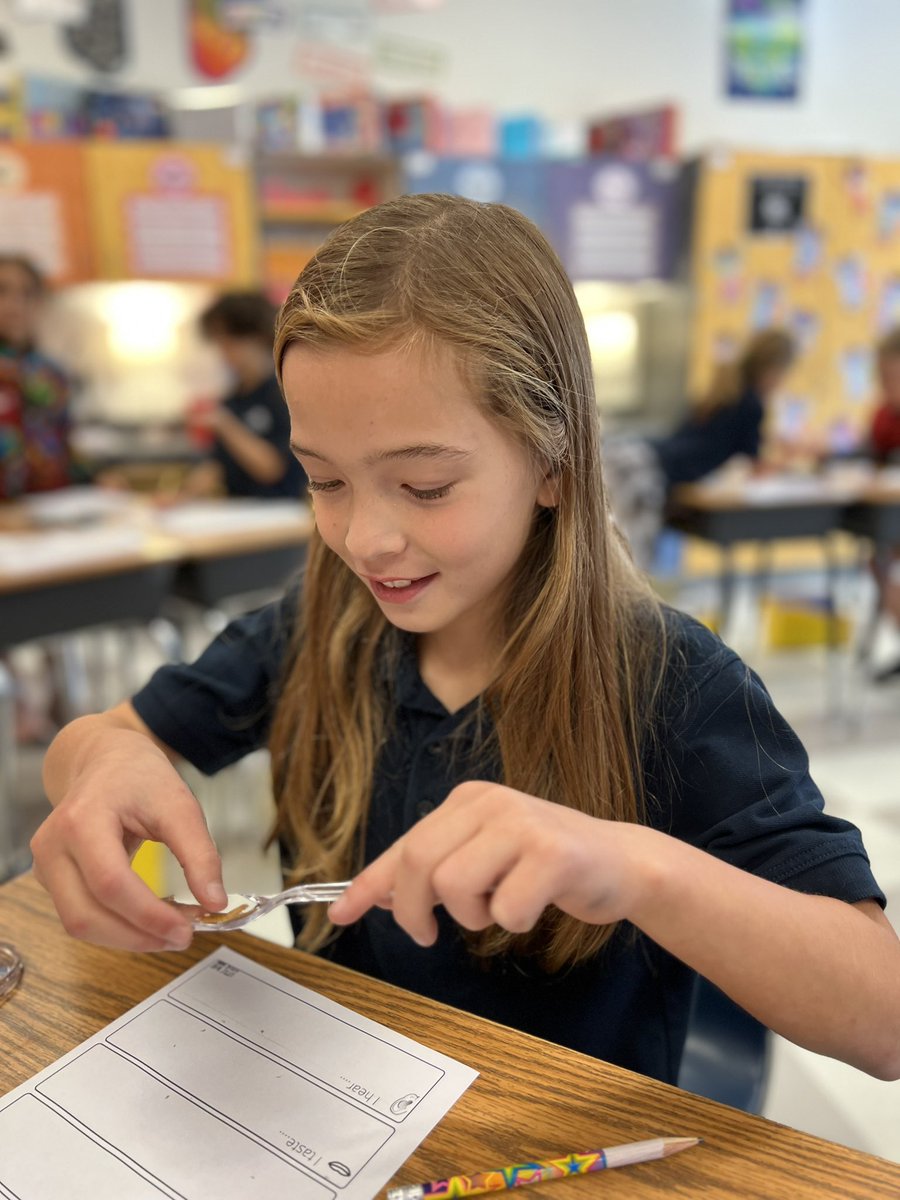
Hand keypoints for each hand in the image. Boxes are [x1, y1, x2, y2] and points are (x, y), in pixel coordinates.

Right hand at [32, 722, 224, 952]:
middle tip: (184, 936)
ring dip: (127, 938)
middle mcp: (52, 846)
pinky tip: (149, 920)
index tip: (187, 930)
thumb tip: (215, 903)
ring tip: (171, 929)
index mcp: (81, 820)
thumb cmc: (139, 777)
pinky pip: (80, 916)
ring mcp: (46, 865)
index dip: (148, 915)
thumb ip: (200, 854)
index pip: (110, 882)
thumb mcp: (180, 805)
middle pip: (85, 915)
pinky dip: (116, 927)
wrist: (106, 761)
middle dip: (138, 936)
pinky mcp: (52, 879)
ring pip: (78, 924)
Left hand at [328, 781, 653, 946]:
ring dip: (473, 916)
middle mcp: (490, 802)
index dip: (369, 883)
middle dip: (413, 910)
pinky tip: (534, 905)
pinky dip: (513, 922)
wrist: (621, 862)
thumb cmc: (546, 866)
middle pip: (420, 863)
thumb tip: (380, 895)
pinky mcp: (553, 853)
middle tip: (427, 935)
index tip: (342, 913)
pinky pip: (505, 908)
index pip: (405, 845)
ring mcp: (522, 824)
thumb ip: (436, 870)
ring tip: (499, 906)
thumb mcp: (484, 857)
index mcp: (468, 799)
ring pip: (456, 886)